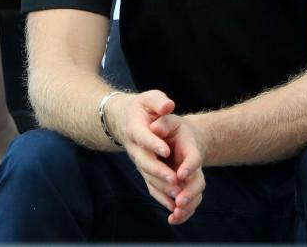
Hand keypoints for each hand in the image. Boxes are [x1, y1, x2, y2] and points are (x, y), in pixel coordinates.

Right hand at [113, 90, 183, 212]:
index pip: (143, 137)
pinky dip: (162, 197)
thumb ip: (159, 101)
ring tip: (178, 195)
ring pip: (148, 177)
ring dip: (162, 187)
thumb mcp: (150, 99)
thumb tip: (168, 106)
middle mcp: (134, 148)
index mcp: (135, 128)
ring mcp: (139, 161)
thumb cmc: (143, 108)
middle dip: (159, 171)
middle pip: (144, 161)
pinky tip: (174, 207)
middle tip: (175, 179)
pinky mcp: (144, 171)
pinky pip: (151, 186)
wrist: (127, 121)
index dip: (154, 143)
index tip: (167, 150)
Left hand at [148, 114, 206, 224]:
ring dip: (186, 206)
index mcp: (189, 147)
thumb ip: (162, 123)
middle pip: (197, 181)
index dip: (188, 166)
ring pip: (194, 195)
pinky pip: (188, 203)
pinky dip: (182, 213)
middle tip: (179, 201)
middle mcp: (192, 166)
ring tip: (175, 215)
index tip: (180, 174)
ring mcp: (190, 178)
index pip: (193, 158)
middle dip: (189, 192)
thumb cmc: (171, 128)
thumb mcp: (167, 121)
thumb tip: (154, 128)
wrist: (179, 136)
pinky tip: (172, 219)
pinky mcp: (184, 187)